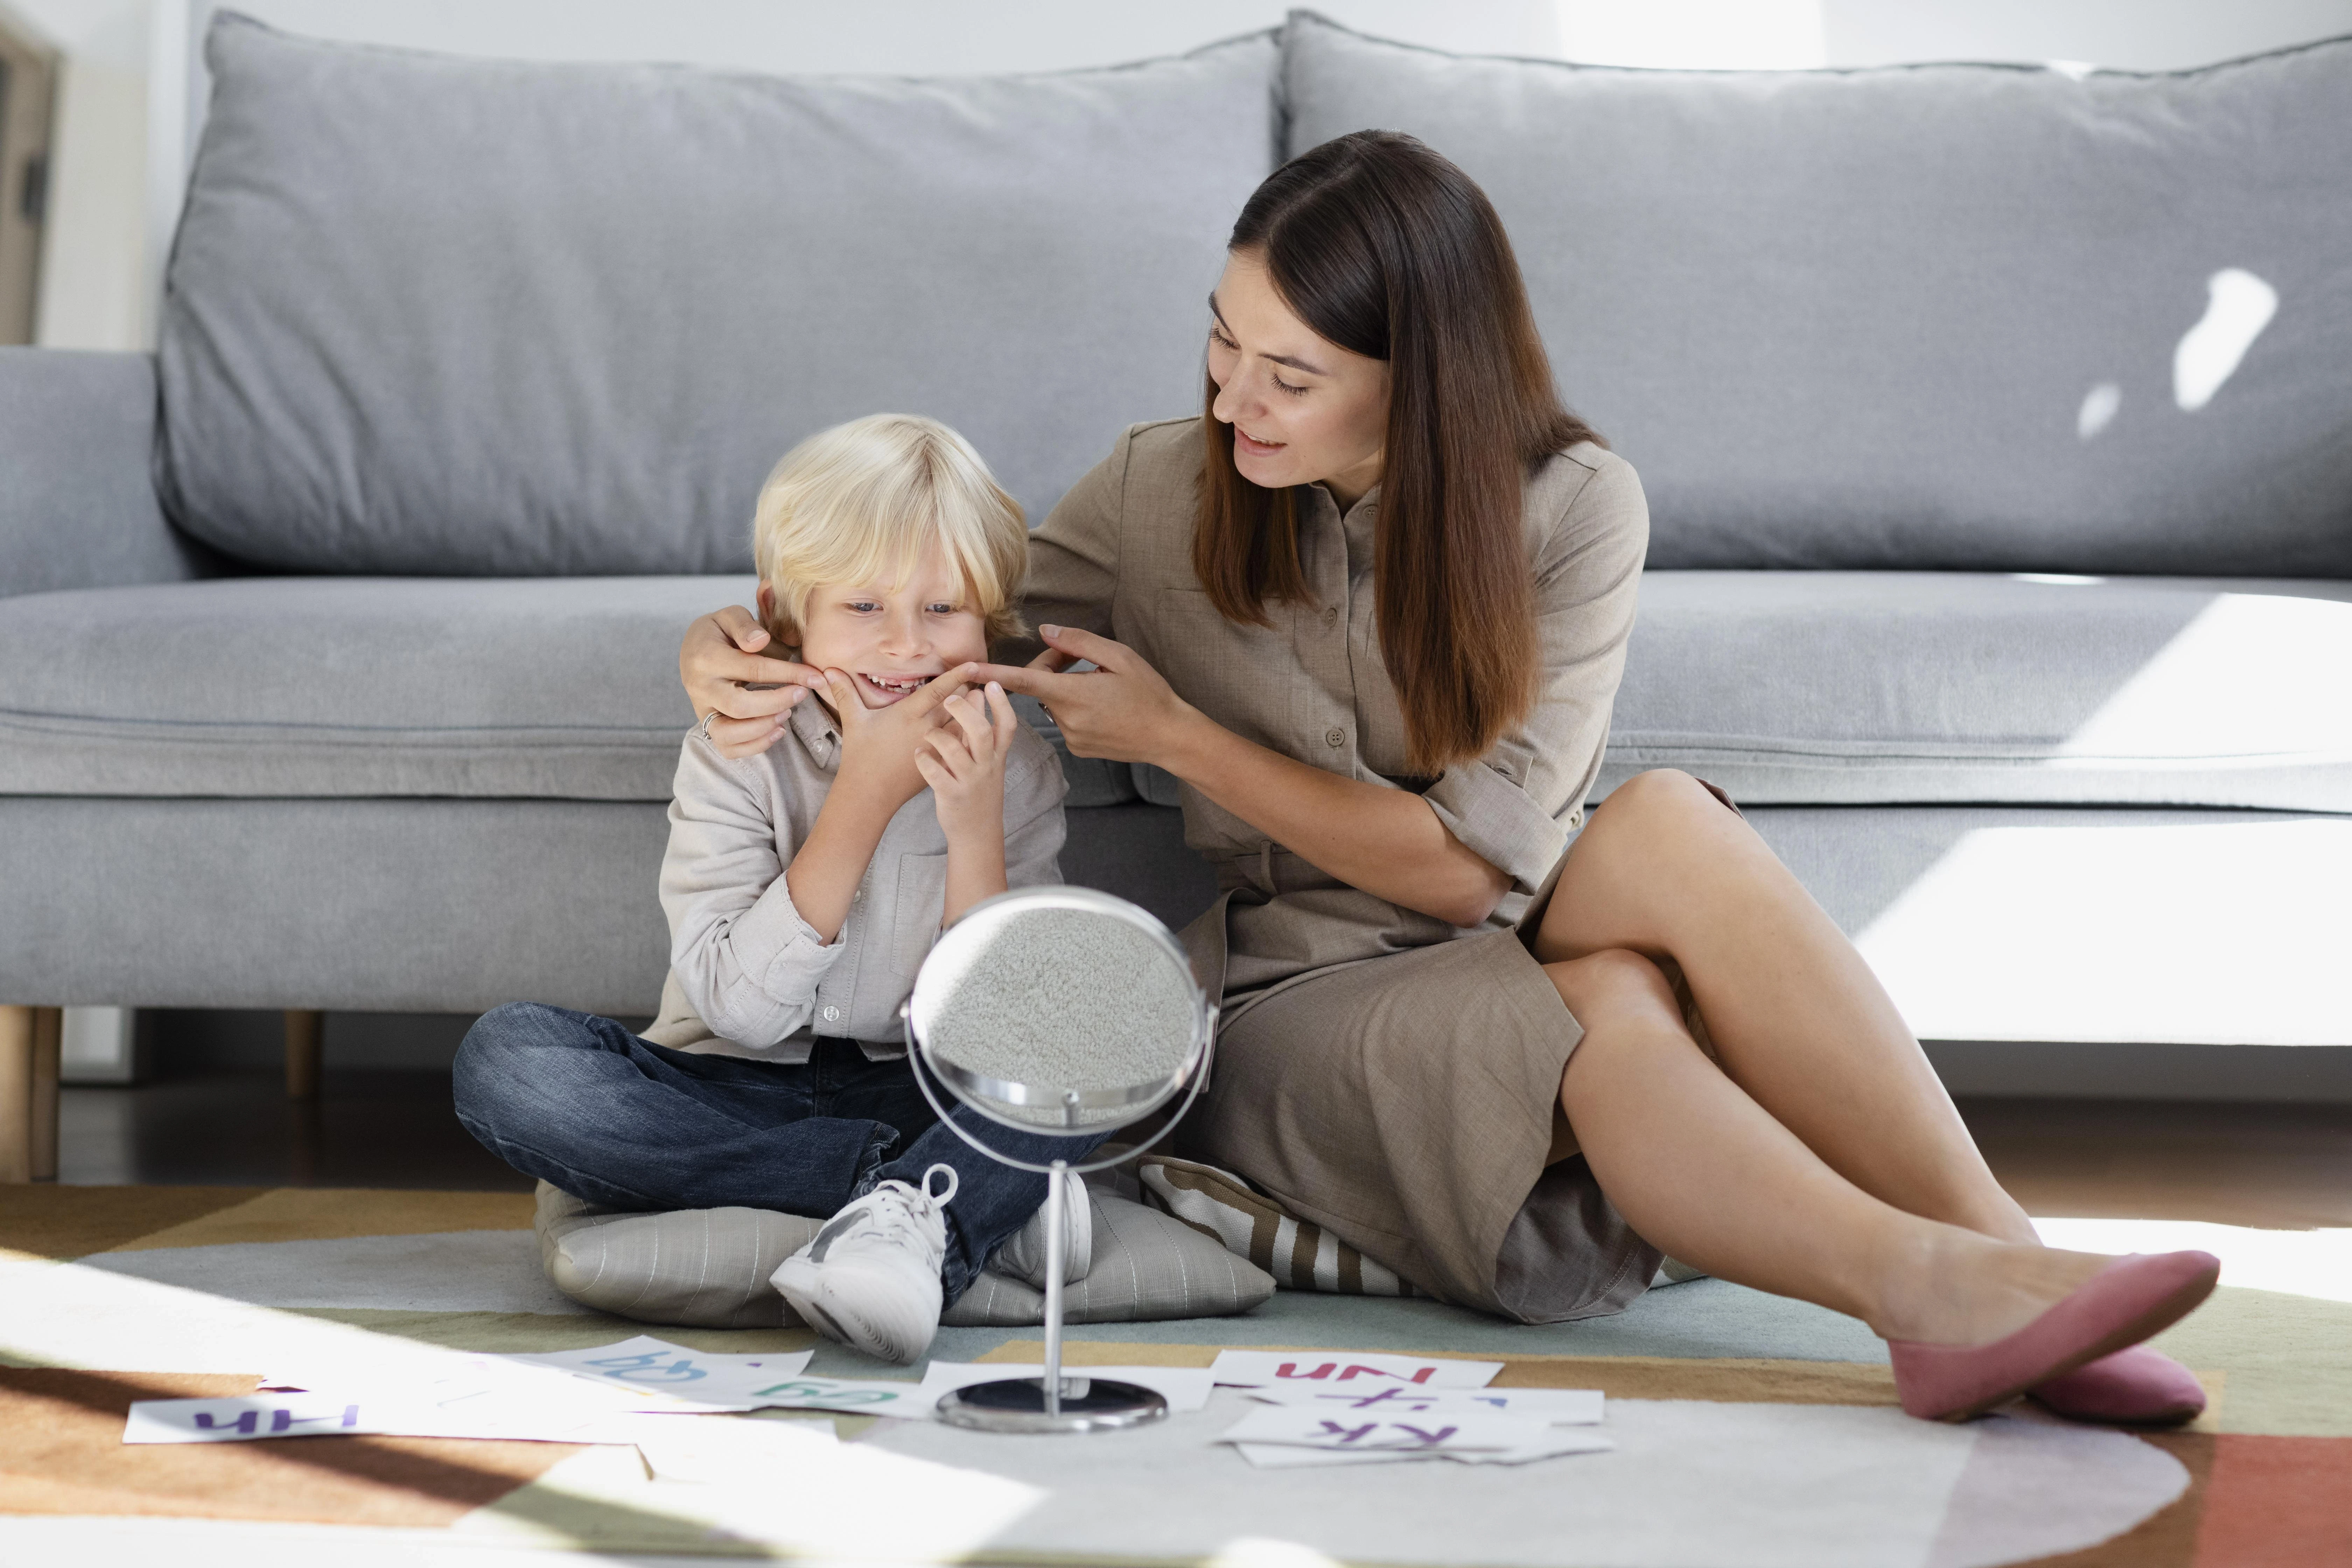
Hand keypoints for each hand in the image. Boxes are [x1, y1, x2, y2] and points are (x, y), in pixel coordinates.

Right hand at [680, 605, 824, 758]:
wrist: (693, 649)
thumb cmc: (719, 631)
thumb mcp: (729, 616)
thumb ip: (745, 625)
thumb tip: (760, 641)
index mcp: (707, 657)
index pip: (753, 669)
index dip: (788, 673)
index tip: (815, 676)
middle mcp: (700, 687)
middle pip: (740, 706)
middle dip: (777, 702)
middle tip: (802, 694)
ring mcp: (701, 709)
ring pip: (728, 734)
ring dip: (764, 727)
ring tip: (787, 713)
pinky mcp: (707, 725)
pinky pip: (727, 747)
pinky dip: (754, 745)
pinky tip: (777, 731)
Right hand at [823, 663, 979, 811]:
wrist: (869, 794)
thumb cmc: (860, 755)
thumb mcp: (853, 721)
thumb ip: (845, 693)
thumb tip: (828, 670)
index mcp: (908, 714)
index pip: (938, 691)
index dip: (956, 676)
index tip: (972, 664)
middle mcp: (926, 729)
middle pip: (958, 707)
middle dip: (969, 693)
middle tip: (980, 681)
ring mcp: (935, 747)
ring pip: (964, 727)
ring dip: (972, 715)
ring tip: (980, 703)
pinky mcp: (939, 763)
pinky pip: (961, 747)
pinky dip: (968, 737)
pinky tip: (974, 732)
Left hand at [917, 682, 1017, 844]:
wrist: (977, 832)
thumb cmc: (978, 789)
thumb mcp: (986, 761)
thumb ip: (979, 729)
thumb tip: (977, 693)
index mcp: (997, 756)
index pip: (1007, 726)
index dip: (1001, 704)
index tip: (992, 683)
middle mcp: (986, 767)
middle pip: (981, 732)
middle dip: (965, 711)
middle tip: (950, 699)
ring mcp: (969, 782)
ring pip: (954, 750)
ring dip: (937, 735)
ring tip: (928, 733)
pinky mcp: (951, 795)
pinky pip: (934, 772)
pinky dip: (923, 759)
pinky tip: (919, 754)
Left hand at [973, 625, 1197, 766]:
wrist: (1169, 736)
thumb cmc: (1149, 694)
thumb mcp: (1120, 658)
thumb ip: (1079, 643)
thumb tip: (1046, 632)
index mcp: (1074, 694)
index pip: (1023, 681)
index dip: (992, 675)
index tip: (966, 672)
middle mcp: (1066, 719)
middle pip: (1041, 686)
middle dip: (1052, 668)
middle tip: (1080, 657)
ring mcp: (1071, 738)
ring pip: (1054, 703)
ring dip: (1065, 689)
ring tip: (1099, 685)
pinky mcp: (1077, 749)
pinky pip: (1066, 721)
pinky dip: (1076, 709)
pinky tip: (1102, 708)